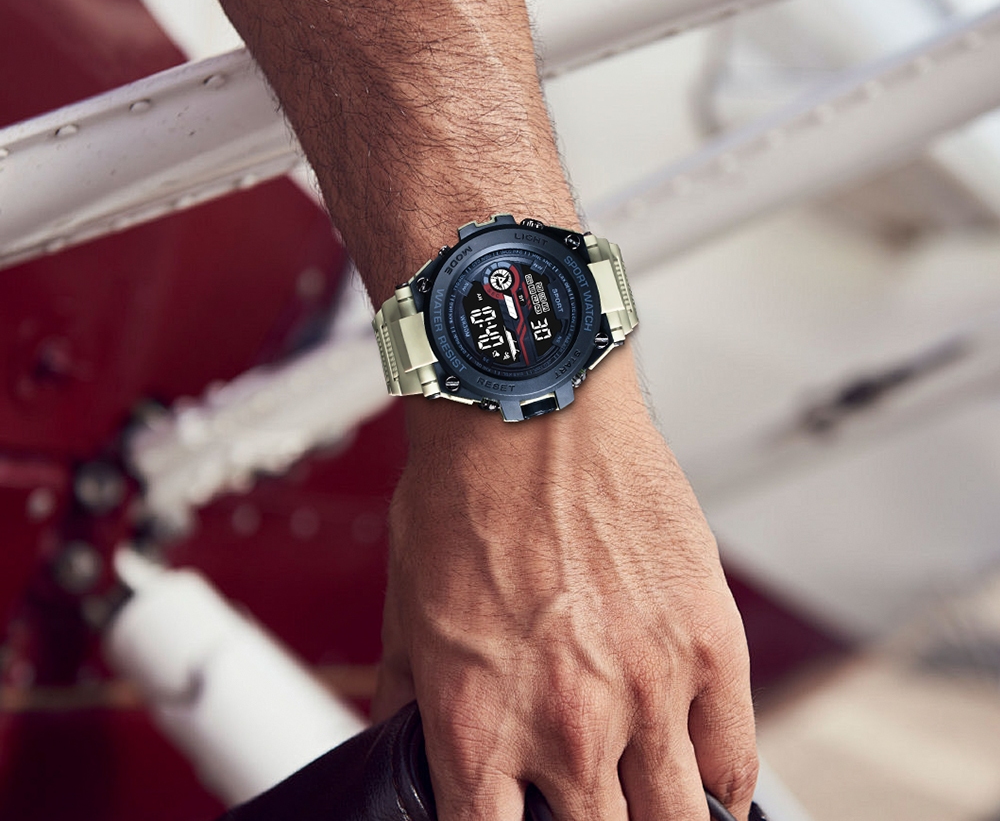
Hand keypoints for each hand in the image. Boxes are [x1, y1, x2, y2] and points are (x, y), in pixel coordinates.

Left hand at [373, 347, 757, 820]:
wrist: (525, 407)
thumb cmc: (463, 492)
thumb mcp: (407, 609)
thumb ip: (409, 700)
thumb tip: (404, 742)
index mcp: (480, 724)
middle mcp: (568, 723)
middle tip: (589, 804)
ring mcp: (649, 686)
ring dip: (661, 819)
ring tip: (648, 800)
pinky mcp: (707, 640)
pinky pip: (735, 758)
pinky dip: (722, 785)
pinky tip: (703, 778)